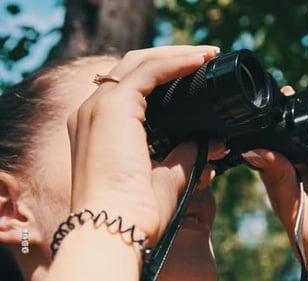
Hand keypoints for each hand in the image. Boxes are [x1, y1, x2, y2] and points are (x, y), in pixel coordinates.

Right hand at [67, 45, 222, 245]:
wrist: (117, 228)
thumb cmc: (137, 212)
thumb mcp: (169, 175)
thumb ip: (187, 153)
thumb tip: (211, 142)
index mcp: (101, 128)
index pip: (130, 87)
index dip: (163, 76)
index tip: (195, 74)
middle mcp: (92, 111)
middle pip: (132, 66)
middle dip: (170, 57)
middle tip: (204, 57)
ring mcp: (99, 106)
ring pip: (139, 61)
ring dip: (175, 54)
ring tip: (206, 54)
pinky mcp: (113, 105)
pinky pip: (149, 70)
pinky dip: (176, 62)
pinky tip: (200, 60)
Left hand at [242, 88, 307, 280]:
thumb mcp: (289, 206)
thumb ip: (277, 176)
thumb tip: (254, 149)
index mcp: (288, 186)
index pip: (277, 154)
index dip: (269, 135)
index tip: (258, 116)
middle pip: (298, 144)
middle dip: (289, 123)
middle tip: (280, 99)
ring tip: (299, 101)